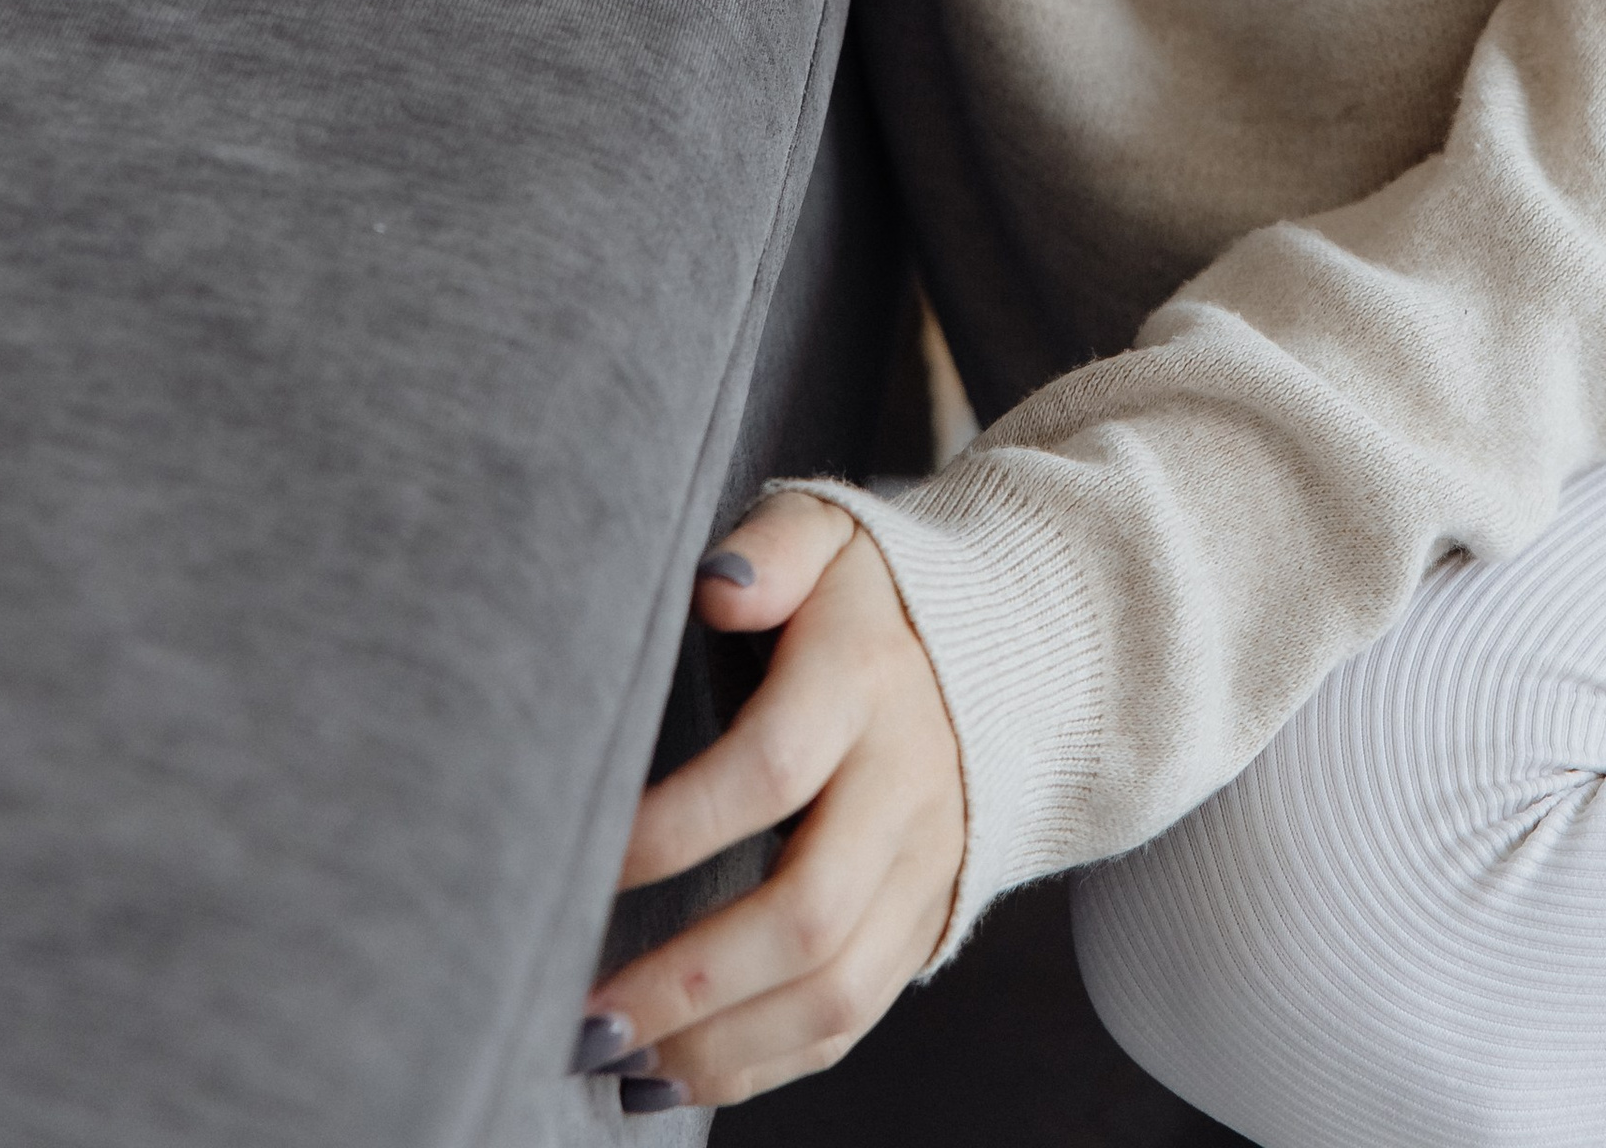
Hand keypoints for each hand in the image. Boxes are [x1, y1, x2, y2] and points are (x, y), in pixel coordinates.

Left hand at [588, 492, 965, 1106]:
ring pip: (836, 988)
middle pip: (807, 910)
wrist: (1024, 645)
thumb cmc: (877, 589)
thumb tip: (716, 589)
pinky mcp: (928, 919)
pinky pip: (856, 1014)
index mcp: (867, 680)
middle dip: (687, 978)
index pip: (770, 767)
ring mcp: (927, 864)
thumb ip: (771, 548)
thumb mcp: (828, 530)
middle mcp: (906, 784)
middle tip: (581, 1016)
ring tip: (615, 1060)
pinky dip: (765, 1064)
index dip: (675, 825)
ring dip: (719, 1042)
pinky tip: (677, 1075)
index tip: (586, 861)